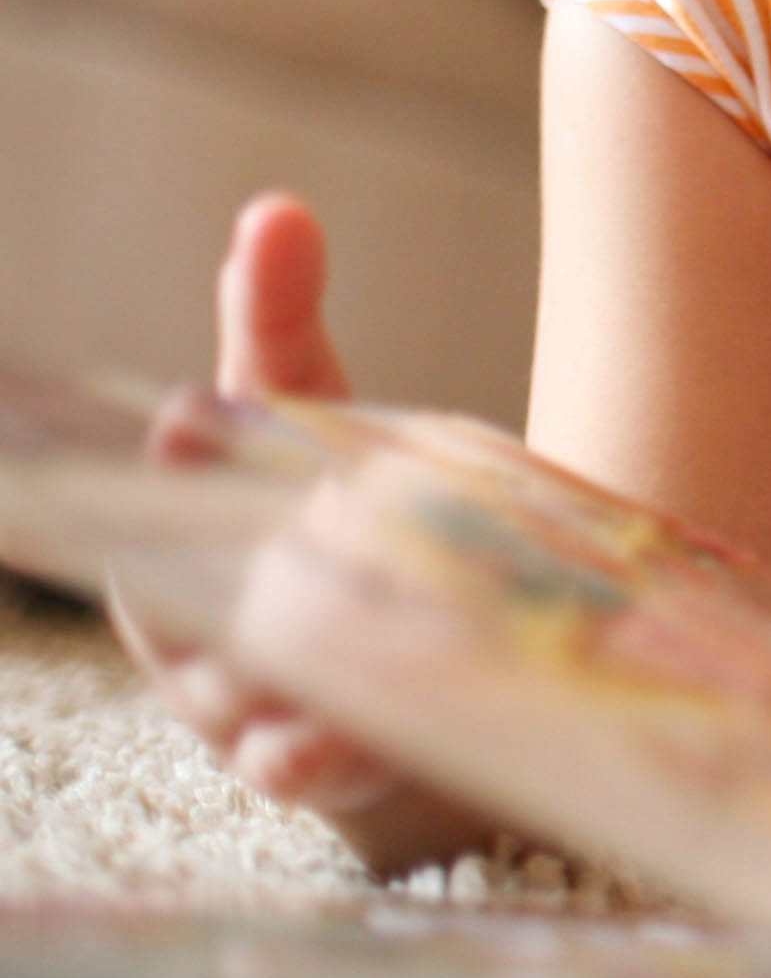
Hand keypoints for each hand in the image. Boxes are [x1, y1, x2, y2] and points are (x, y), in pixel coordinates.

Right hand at [124, 196, 482, 870]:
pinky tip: (348, 742)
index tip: (189, 408)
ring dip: (275, 686)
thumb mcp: (310, 421)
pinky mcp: (318, 763)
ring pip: (243, 701)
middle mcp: (195, 626)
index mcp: (175, 534)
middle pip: (196, 603)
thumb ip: (281, 329)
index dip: (177, 449)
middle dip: (225, 579)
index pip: (163, 482)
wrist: (400, 652)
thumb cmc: (324, 518)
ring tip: (306, 675)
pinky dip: (322, 755)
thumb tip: (275, 209)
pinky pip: (305, 768)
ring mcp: (248, 703)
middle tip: (272, 545)